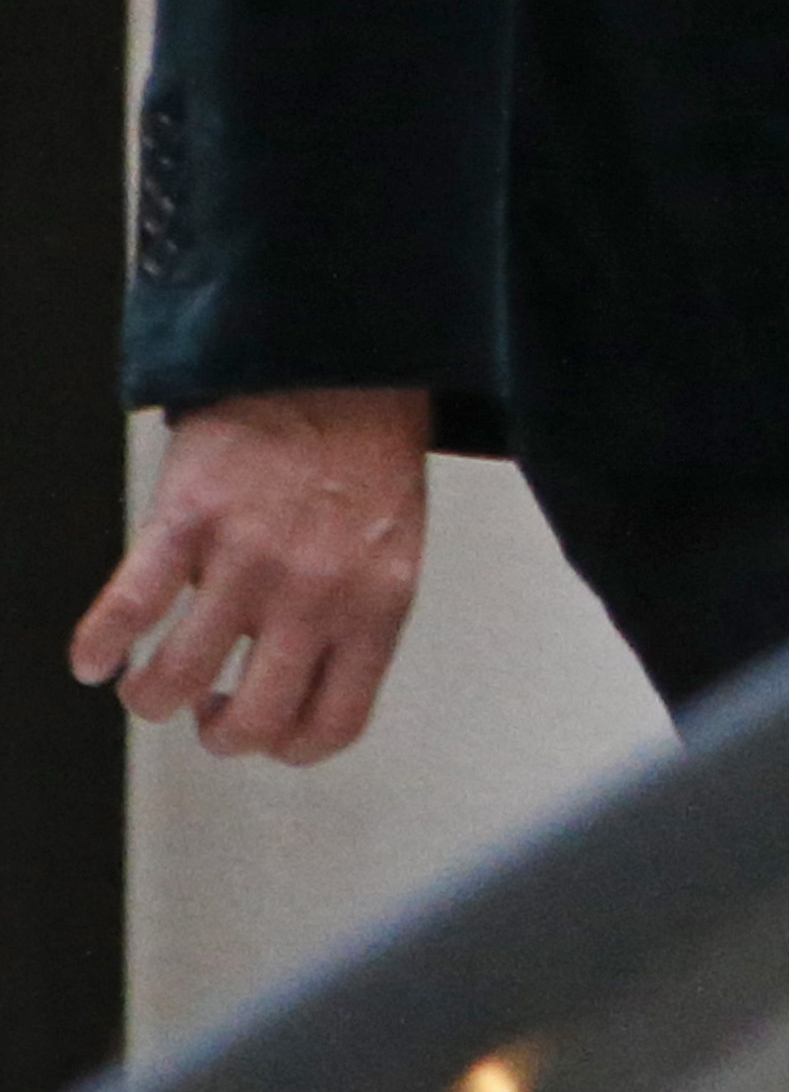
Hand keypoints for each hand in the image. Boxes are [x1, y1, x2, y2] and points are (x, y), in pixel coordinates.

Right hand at [70, 388, 430, 763]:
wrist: (339, 346)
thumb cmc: (368, 441)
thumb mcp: (392, 539)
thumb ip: (355, 612)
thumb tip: (301, 678)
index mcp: (376, 601)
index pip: (330, 726)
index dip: (285, 745)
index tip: (262, 727)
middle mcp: (316, 592)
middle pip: (249, 724)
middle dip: (217, 733)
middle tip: (205, 707)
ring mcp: (249, 556)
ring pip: (175, 681)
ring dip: (153, 695)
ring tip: (153, 677)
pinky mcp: (191, 516)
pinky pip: (128, 606)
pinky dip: (100, 643)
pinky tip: (95, 657)